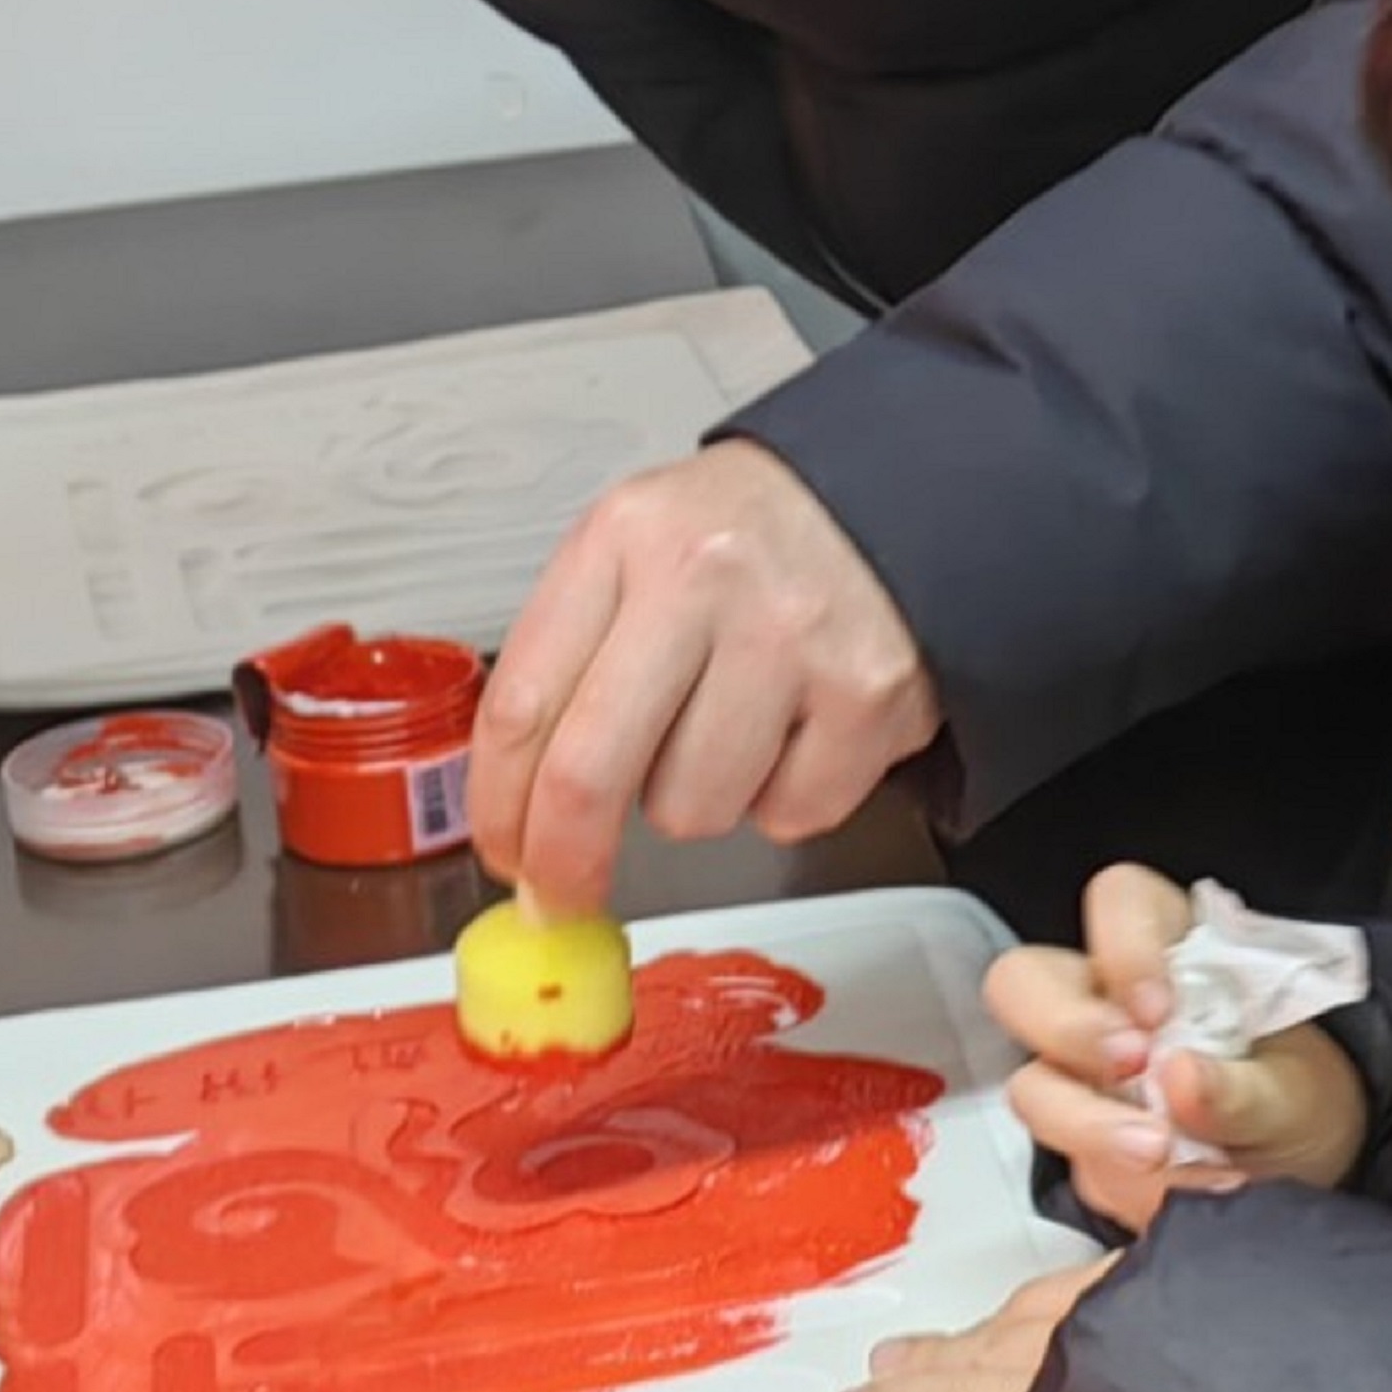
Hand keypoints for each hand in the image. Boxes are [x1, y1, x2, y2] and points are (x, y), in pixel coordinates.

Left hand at [465, 440, 939, 915]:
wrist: (895, 495)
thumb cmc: (749, 538)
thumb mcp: (637, 549)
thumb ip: (571, 657)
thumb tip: (520, 807)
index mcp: (625, 537)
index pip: (521, 703)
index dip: (497, 807)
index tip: (503, 852)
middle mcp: (704, 579)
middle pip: (588, 776)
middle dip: (564, 861)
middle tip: (562, 896)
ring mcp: (791, 640)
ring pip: (690, 809)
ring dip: (698, 798)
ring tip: (732, 726)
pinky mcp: (867, 697)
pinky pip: (789, 815)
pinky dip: (786, 795)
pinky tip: (799, 730)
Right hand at [990, 864, 1372, 1232]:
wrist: (1302, 1173)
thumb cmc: (1299, 1099)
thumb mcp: (1298, 1092)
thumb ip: (1245, 1089)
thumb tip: (1180, 1078)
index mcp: (1170, 949)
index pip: (1118, 902)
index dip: (1124, 947)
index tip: (1160, 1011)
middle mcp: (1106, 1003)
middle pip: (1025, 983)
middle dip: (1065, 1028)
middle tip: (1129, 1071)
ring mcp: (1082, 1076)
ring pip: (1032, 1084)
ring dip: (1085, 1123)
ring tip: (1158, 1152)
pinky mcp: (1083, 1143)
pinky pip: (1072, 1160)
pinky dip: (1118, 1180)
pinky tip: (1175, 1192)